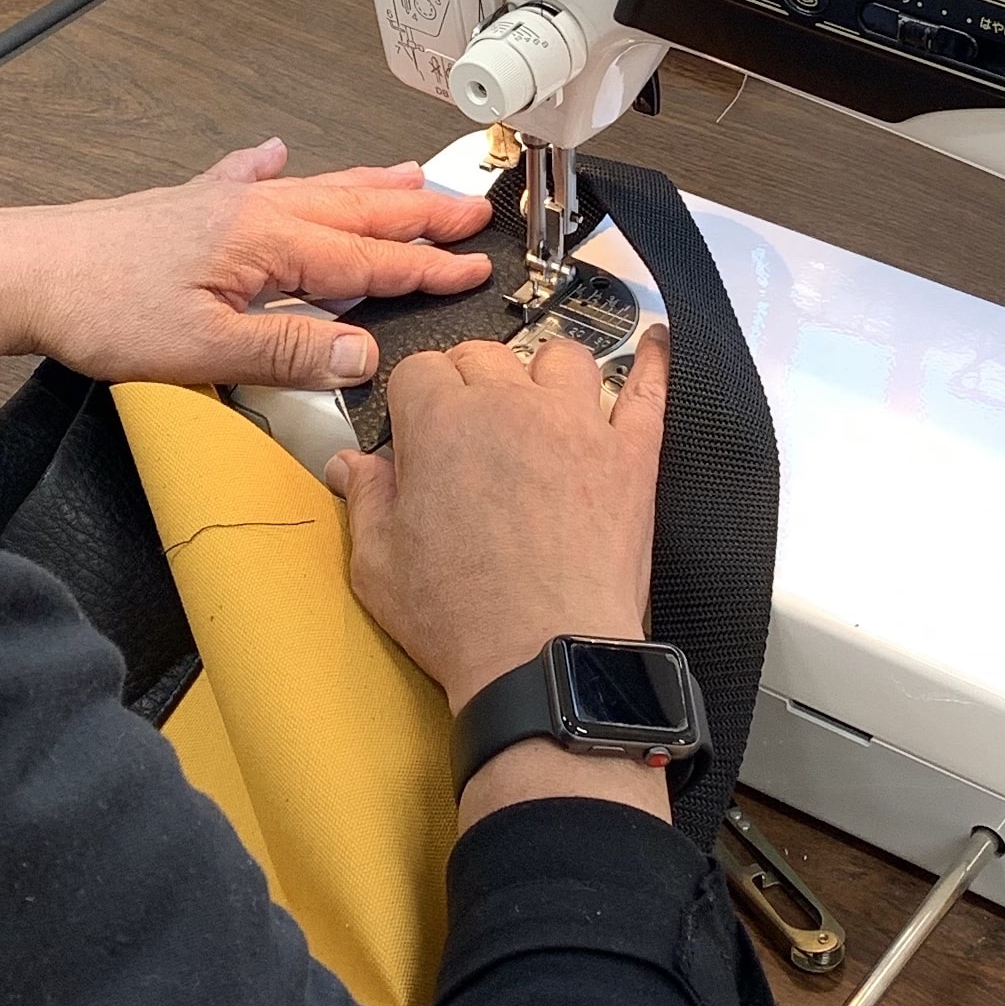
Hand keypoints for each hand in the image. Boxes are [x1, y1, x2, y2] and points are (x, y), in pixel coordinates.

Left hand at [0, 139, 493, 390]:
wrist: (28, 273)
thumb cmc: (104, 309)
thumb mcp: (205, 349)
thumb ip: (289, 352)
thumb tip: (365, 356)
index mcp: (269, 242)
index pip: (369, 259)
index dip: (428, 266)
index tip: (476, 267)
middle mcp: (254, 211)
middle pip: (356, 210)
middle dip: (420, 213)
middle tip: (472, 210)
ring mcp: (221, 204)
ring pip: (315, 189)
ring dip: (368, 187)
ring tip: (412, 177)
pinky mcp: (187, 210)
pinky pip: (247, 179)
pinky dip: (273, 167)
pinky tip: (276, 152)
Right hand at [327, 329, 671, 826]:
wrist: (545, 659)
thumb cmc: (461, 619)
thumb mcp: (379, 565)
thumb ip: (365, 500)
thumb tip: (351, 466)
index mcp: (442, 424)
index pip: (419, 369)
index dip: (412, 400)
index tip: (414, 433)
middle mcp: (512, 407)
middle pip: (485, 354)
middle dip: (467, 382)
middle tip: (465, 431)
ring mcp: (578, 426)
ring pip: (561, 358)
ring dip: (542, 373)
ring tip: (535, 404)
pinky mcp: (630, 457)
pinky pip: (647, 390)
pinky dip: (651, 364)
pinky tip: (652, 346)